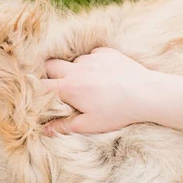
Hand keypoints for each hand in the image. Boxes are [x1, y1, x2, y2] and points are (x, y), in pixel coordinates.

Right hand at [41, 47, 182, 134]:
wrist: (146, 94)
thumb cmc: (118, 113)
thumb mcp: (89, 125)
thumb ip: (64, 126)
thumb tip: (45, 130)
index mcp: (69, 88)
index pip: (41, 86)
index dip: (36, 92)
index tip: (38, 97)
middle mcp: (76, 69)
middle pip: (50, 65)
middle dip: (48, 75)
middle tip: (56, 88)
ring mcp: (92, 58)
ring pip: (72, 61)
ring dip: (73, 71)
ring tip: (86, 85)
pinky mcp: (106, 52)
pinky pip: (91, 55)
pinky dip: (92, 64)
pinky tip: (103, 77)